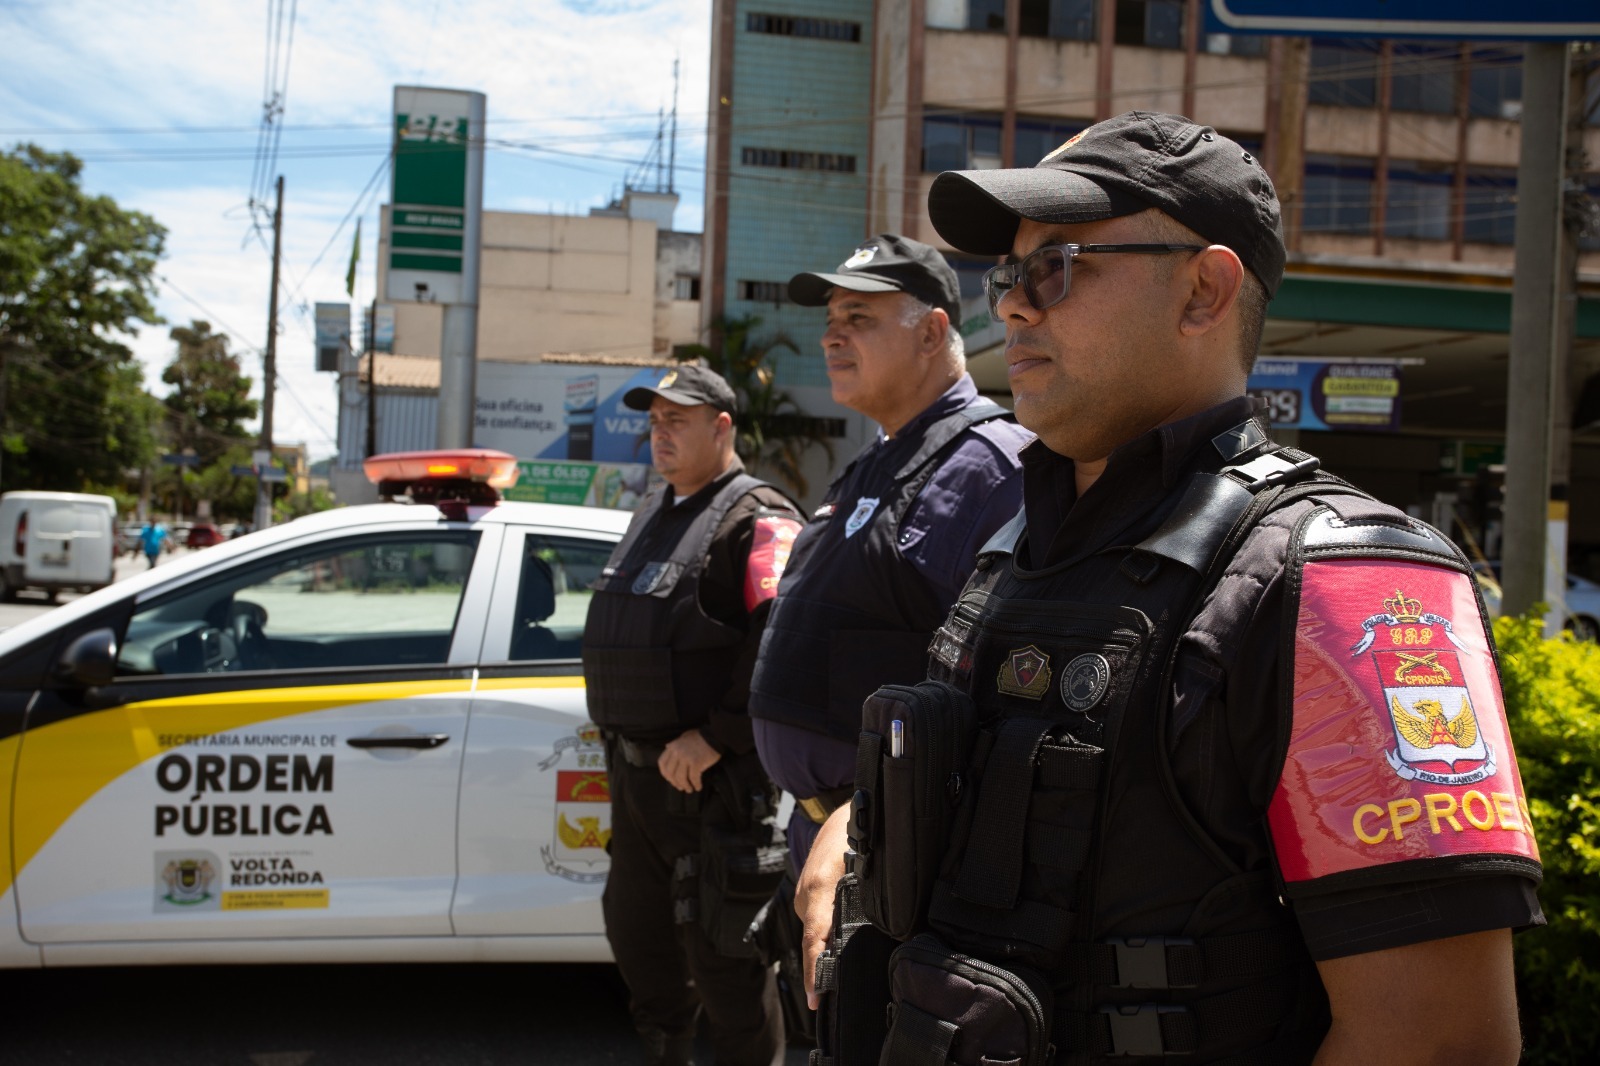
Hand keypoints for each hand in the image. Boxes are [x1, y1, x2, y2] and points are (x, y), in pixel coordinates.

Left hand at [656, 729, 720, 791]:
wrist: (715, 736)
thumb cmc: (701, 737)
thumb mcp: (684, 737)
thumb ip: (675, 744)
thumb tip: (667, 747)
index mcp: (673, 747)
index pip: (662, 763)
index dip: (665, 774)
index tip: (670, 780)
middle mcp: (677, 752)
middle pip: (671, 773)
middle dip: (675, 783)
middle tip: (681, 787)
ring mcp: (686, 757)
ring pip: (681, 777)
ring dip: (685, 786)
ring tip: (690, 789)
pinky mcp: (696, 762)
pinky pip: (693, 778)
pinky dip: (696, 784)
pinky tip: (698, 787)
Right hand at [796, 804, 850, 1009]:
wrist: (842, 811)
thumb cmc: (857, 831)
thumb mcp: (866, 860)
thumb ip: (867, 894)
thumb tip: (883, 925)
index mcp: (819, 888)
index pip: (813, 938)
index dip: (814, 971)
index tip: (815, 999)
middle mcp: (806, 895)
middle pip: (815, 941)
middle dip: (826, 968)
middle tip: (843, 996)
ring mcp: (804, 895)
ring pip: (817, 932)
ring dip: (830, 950)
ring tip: (844, 975)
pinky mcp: (809, 895)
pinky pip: (818, 921)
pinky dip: (828, 936)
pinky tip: (842, 949)